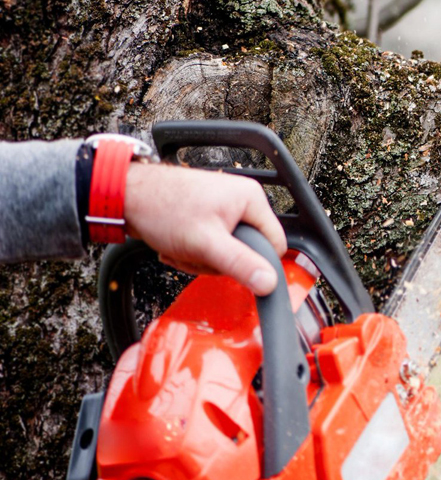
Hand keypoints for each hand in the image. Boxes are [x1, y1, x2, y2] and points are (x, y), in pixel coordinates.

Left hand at [122, 163, 286, 295]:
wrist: (125, 196)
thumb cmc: (161, 208)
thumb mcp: (206, 243)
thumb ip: (240, 264)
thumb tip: (270, 283)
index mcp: (251, 199)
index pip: (274, 244)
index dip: (254, 263)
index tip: (229, 265)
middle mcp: (241, 200)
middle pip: (248, 250)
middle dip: (218, 261)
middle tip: (197, 253)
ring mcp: (223, 208)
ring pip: (227, 251)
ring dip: (201, 258)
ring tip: (182, 248)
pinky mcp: (207, 215)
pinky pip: (211, 245)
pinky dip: (193, 251)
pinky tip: (176, 245)